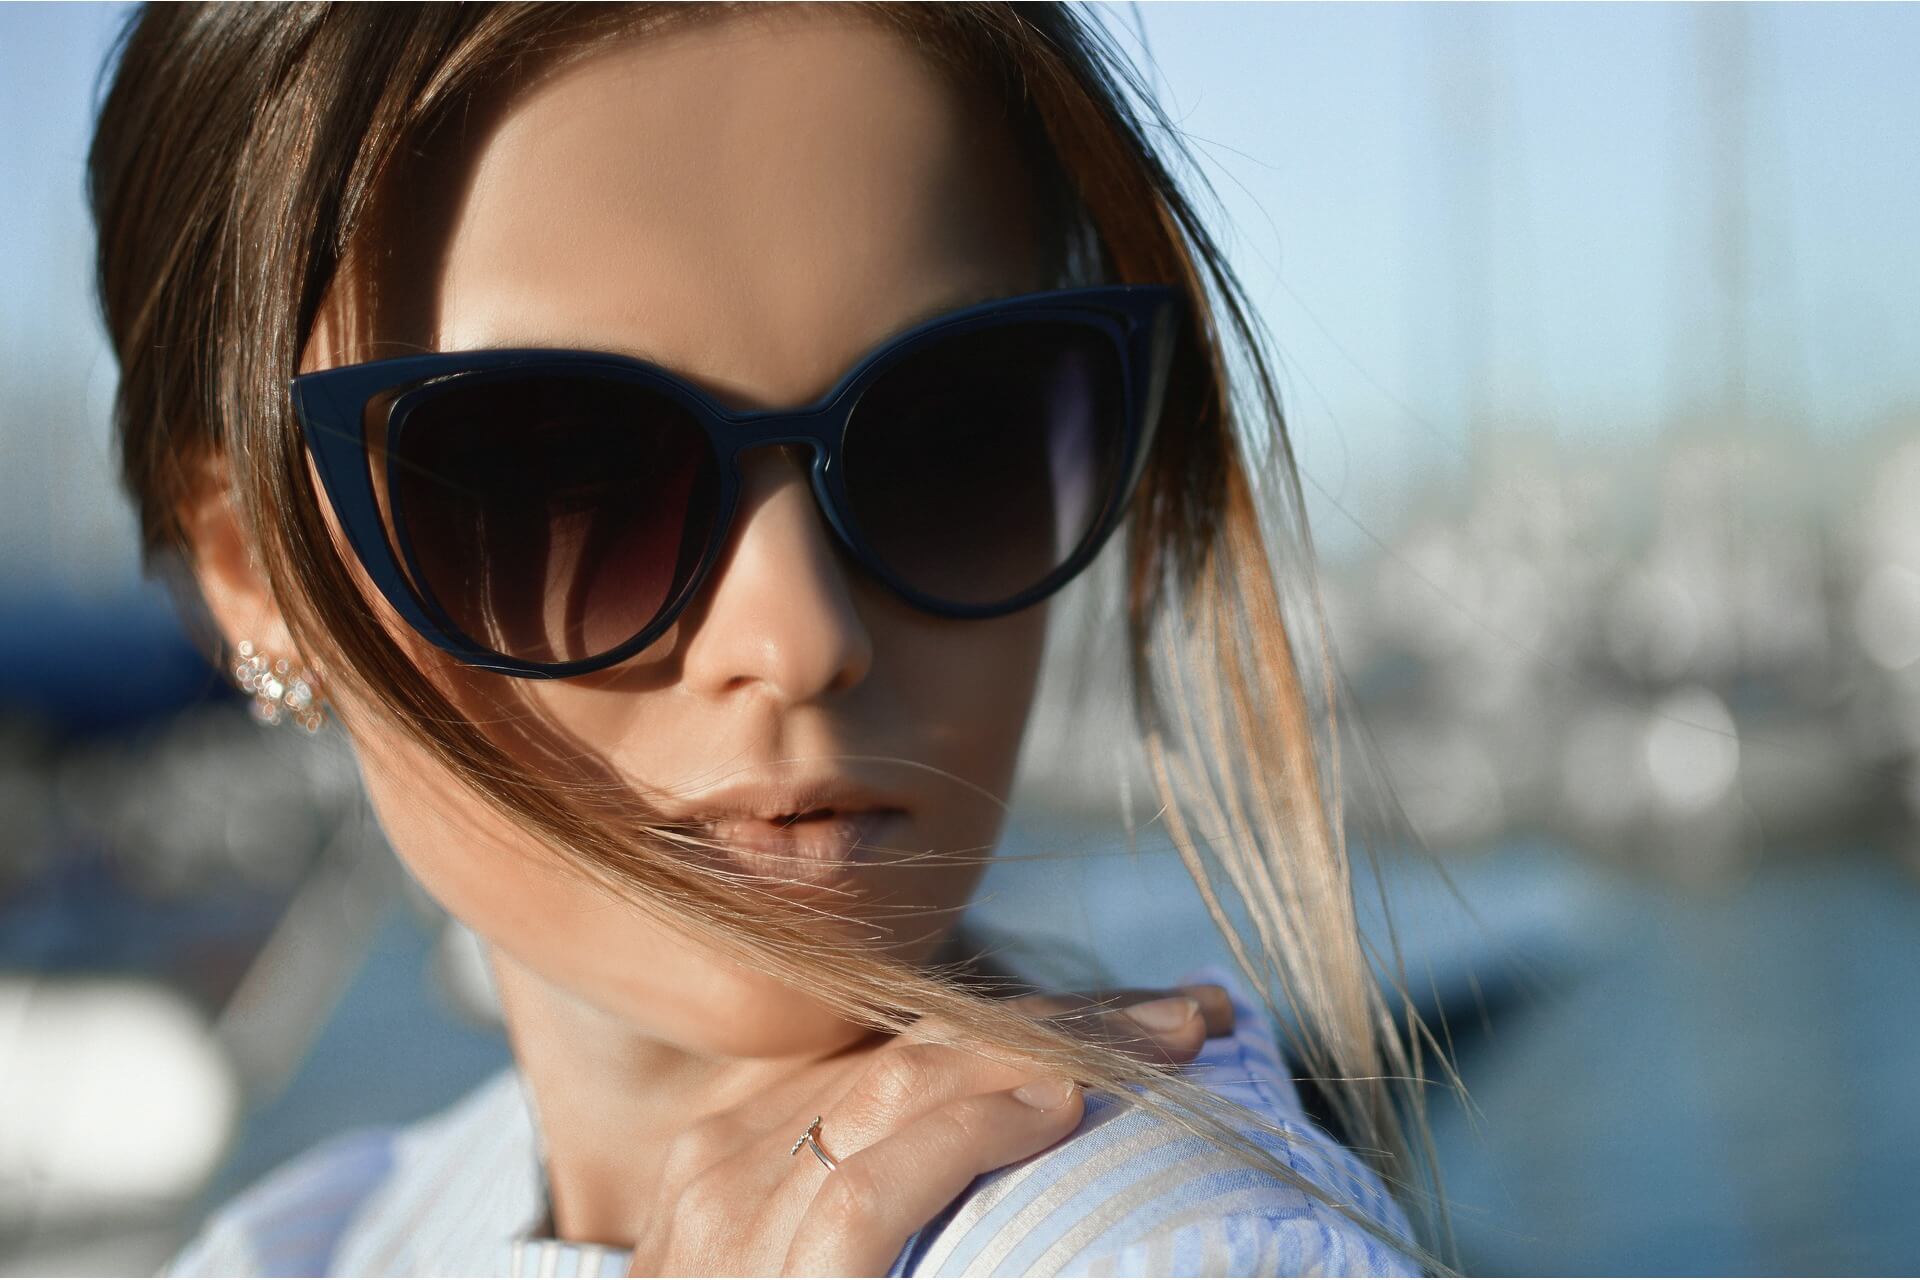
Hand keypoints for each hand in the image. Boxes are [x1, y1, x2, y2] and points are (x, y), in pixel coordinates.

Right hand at [624, 983, 1233, 1275]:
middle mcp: (723, 1165)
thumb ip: (901, 1182)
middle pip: (912, 1052)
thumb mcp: (846, 1249)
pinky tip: (1055, 1109)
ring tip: (1163, 1043)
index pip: (904, 1049)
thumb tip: (1045, 1109)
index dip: (1030, 1018)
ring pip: (897, 1089)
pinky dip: (967, 1138)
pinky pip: (870, 1192)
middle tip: (1184, 1015)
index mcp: (741, 1150)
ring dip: (1043, 1049)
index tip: (1152, 1014)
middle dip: (1056, 1019)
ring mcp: (732, 1225)